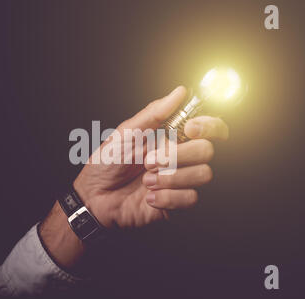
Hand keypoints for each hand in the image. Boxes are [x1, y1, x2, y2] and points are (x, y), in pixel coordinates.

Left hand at [74, 86, 228, 227]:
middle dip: (177, 156)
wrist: (95, 198)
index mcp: (170, 136)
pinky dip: (166, 197)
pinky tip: (149, 197)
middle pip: (206, 150)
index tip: (189, 129)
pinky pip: (190, 197)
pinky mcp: (177, 201)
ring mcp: (179, 179)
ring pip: (202, 174)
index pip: (208, 126)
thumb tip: (180, 92)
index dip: (208, 125)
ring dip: (170, 178)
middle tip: (149, 161)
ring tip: (146, 181)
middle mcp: (179, 156)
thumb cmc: (107, 163)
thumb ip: (155, 112)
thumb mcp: (127, 132)